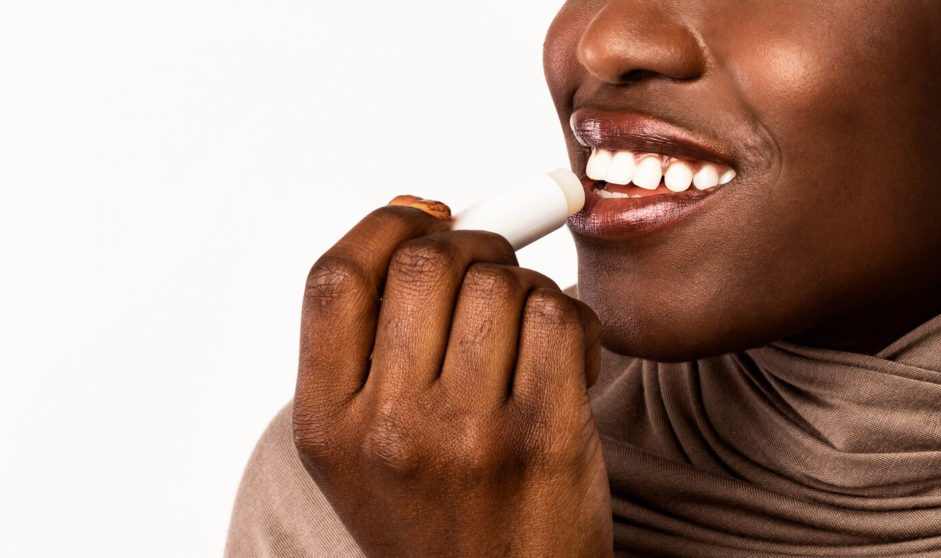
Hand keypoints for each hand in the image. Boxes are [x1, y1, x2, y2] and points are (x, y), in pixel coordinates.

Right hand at [292, 199, 611, 557]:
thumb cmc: (440, 515)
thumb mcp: (366, 447)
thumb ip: (375, 344)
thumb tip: (420, 216)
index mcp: (328, 424)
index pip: (336, 277)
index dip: (385, 226)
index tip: (425, 216)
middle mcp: (388, 430)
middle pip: (425, 264)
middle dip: (472, 243)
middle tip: (490, 267)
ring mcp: (468, 436)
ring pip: (502, 283)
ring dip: (525, 286)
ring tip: (528, 330)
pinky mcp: (546, 438)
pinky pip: (560, 316)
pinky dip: (574, 315)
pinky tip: (571, 353)